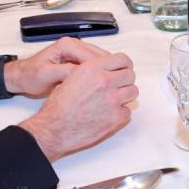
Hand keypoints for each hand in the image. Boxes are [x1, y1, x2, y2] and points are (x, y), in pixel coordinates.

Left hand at [4, 36, 111, 96]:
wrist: (22, 76)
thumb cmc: (30, 75)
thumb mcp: (46, 75)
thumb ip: (64, 72)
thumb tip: (82, 74)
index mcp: (66, 45)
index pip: (91, 55)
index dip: (102, 69)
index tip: (111, 80)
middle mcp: (73, 45)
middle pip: (99, 56)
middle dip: (109, 69)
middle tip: (119, 82)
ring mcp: (75, 52)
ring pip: (99, 60)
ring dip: (106, 71)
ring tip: (116, 84)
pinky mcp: (76, 60)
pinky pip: (93, 66)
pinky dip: (100, 73)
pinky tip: (105, 84)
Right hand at [20, 51, 137, 160]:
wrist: (54, 129)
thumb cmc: (58, 106)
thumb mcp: (71, 78)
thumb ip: (91, 71)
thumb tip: (104, 71)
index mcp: (92, 68)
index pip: (122, 59)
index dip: (124, 65)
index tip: (123, 70)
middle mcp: (105, 81)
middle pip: (130, 75)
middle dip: (125, 80)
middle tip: (117, 87)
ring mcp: (113, 100)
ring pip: (133, 92)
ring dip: (125, 95)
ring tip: (112, 101)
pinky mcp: (116, 117)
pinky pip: (127, 111)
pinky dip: (120, 113)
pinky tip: (108, 115)